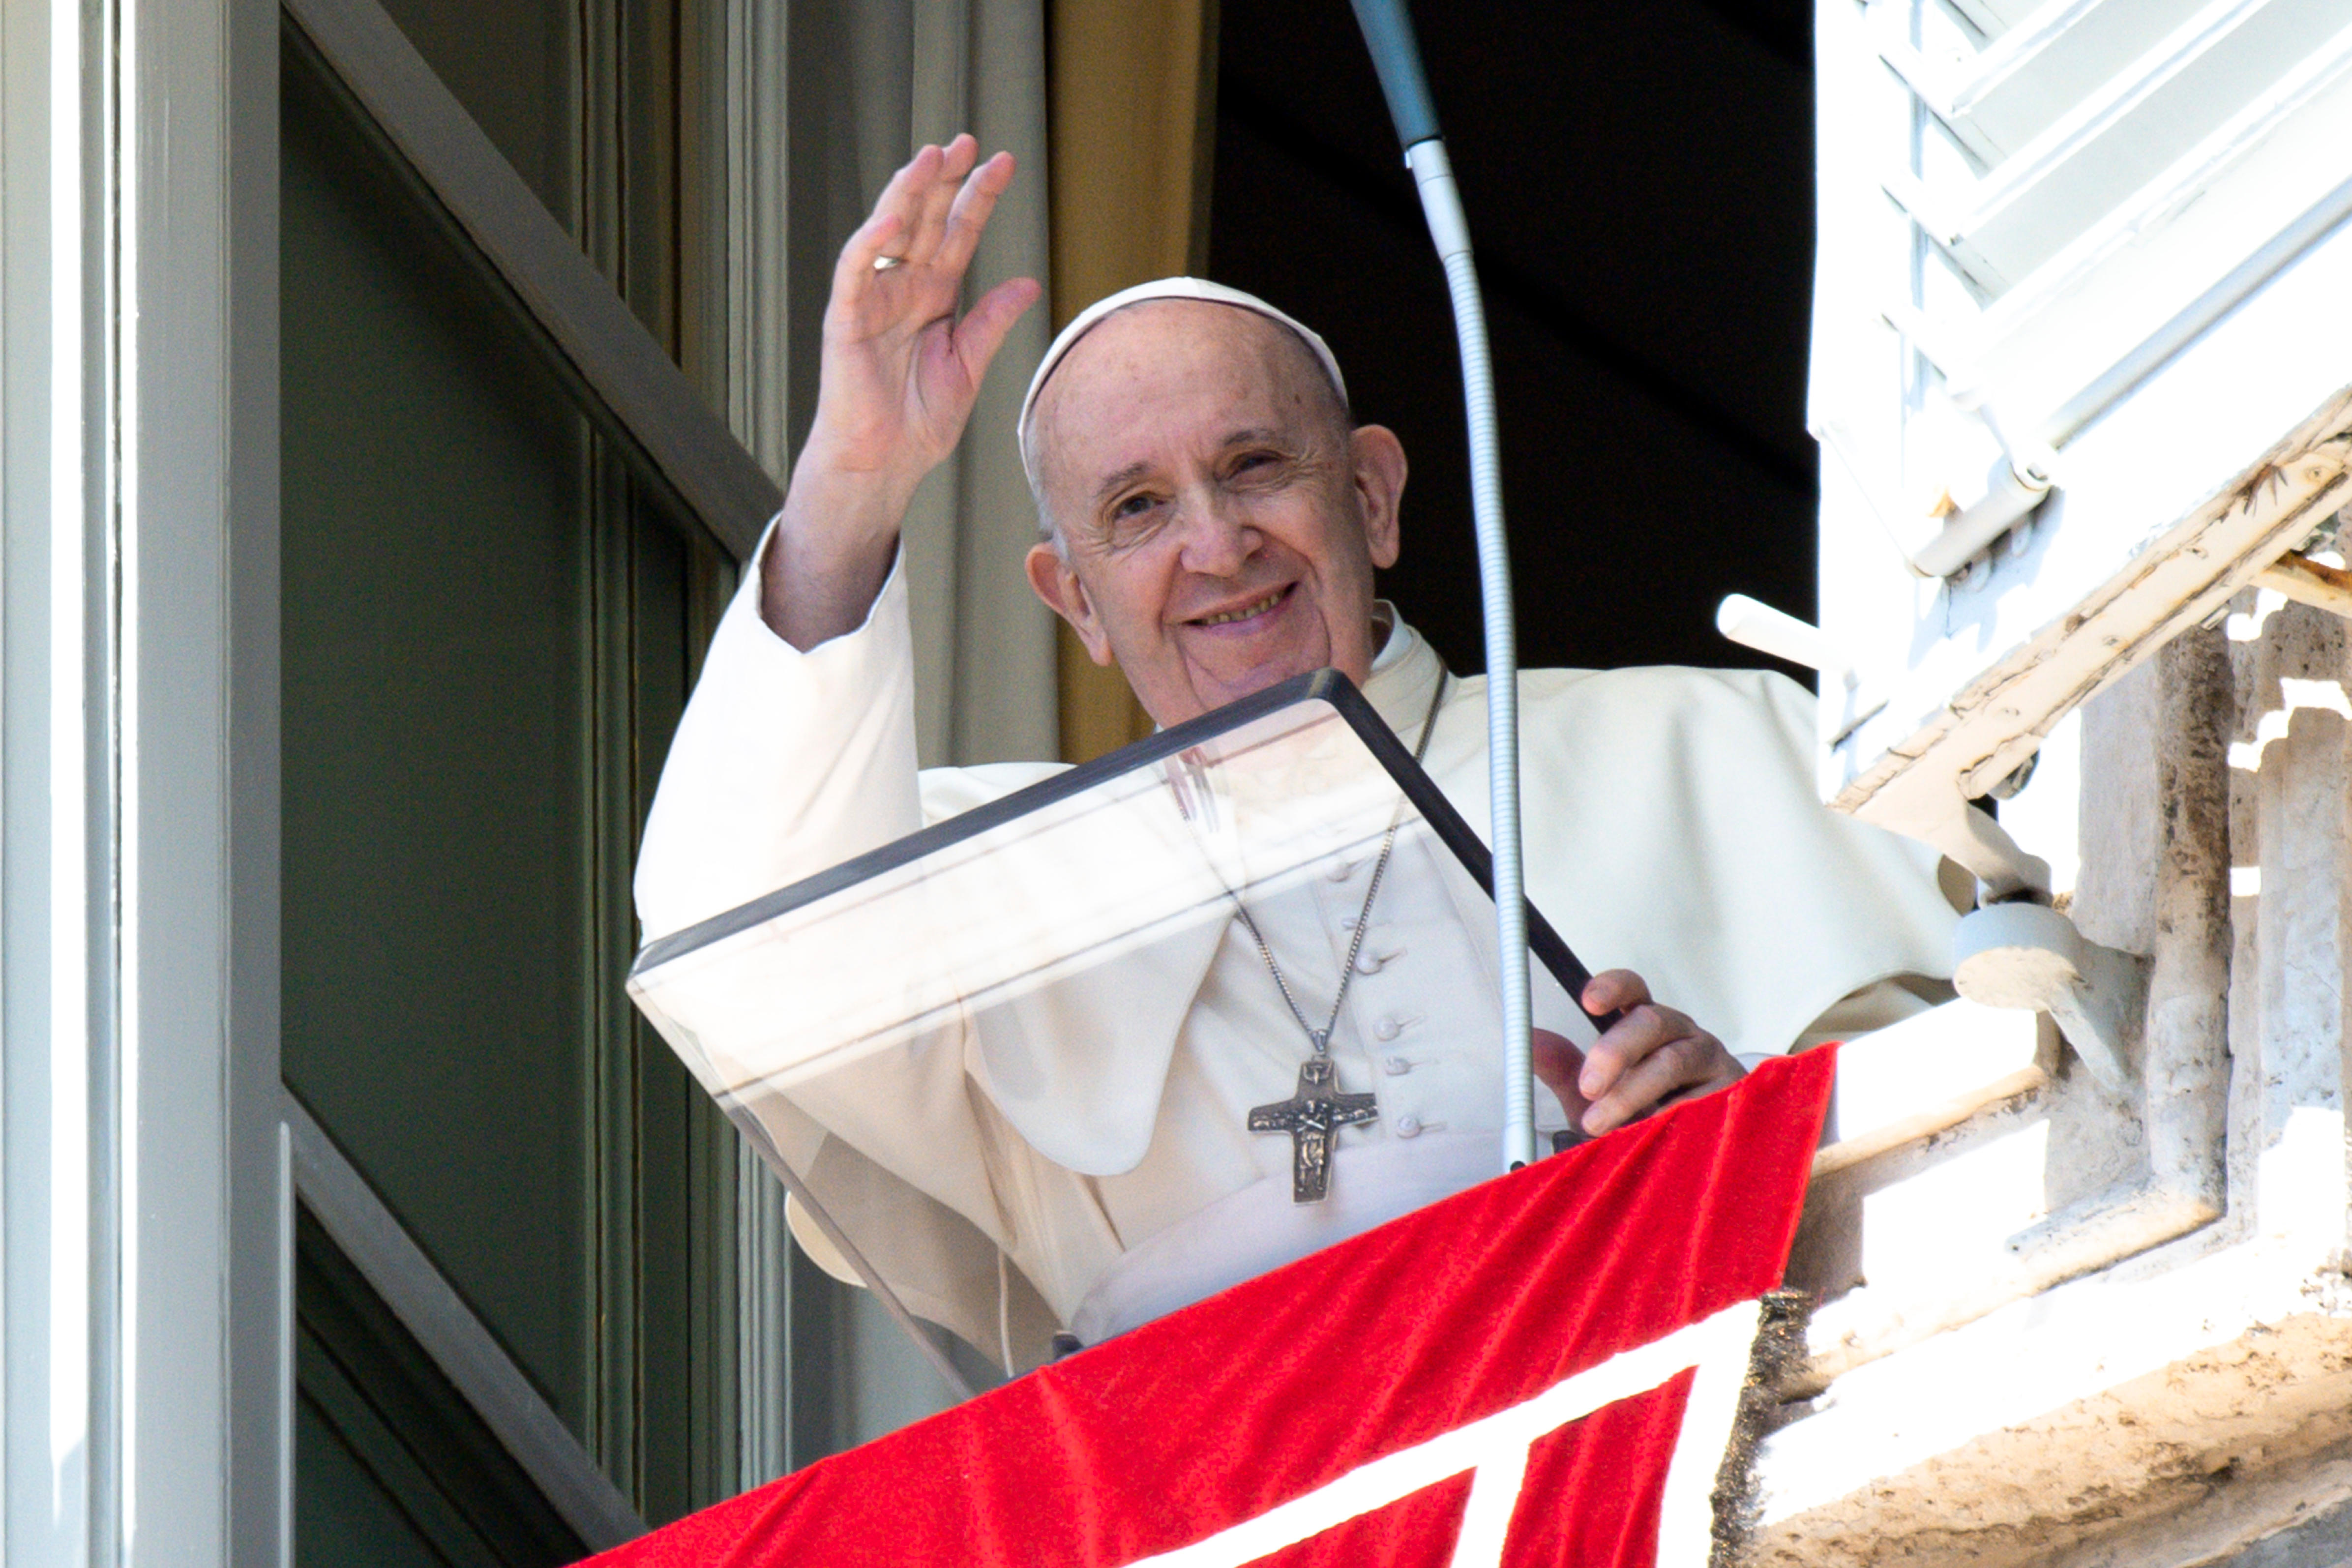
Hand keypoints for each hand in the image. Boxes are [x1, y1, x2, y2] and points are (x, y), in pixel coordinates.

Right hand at [764, 135, 1041, 648]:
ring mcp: (872, 300)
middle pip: (925, 221)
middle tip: (967, 142)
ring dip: (907, 193)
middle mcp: (903, 289)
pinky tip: (894, 217)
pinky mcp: (845, 319)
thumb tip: (1029, 283)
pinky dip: (871, 242)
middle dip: (944, 181)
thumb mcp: (970, 365)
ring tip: (931, 157)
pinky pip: (856, 271)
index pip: (957, 234)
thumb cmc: (921, 421)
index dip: (977, 198)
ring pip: (889, 232)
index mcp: (934, 296)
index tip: (1002, 164)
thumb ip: (992, 322)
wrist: (885, 463)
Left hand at [1532, 970, 1744, 1137]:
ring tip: (1601, 1124)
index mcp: (1646, 1025)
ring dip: (1632, 1094)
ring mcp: (1708, 1058)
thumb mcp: (1597, 1092)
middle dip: (1614, 1052)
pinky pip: (1700, 1099)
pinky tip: (1650, 1133)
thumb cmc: (1643, 1110)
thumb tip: (1530, 1043)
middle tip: (1587, 1087)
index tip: (1588, 1001)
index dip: (1613, 988)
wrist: (1693, 1148)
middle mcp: (1680, 1032)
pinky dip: (1670, 1117)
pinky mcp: (1730, 1089)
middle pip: (1651, 1022)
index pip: (1633, 991)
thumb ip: (1564, 1067)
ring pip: (1672, 1061)